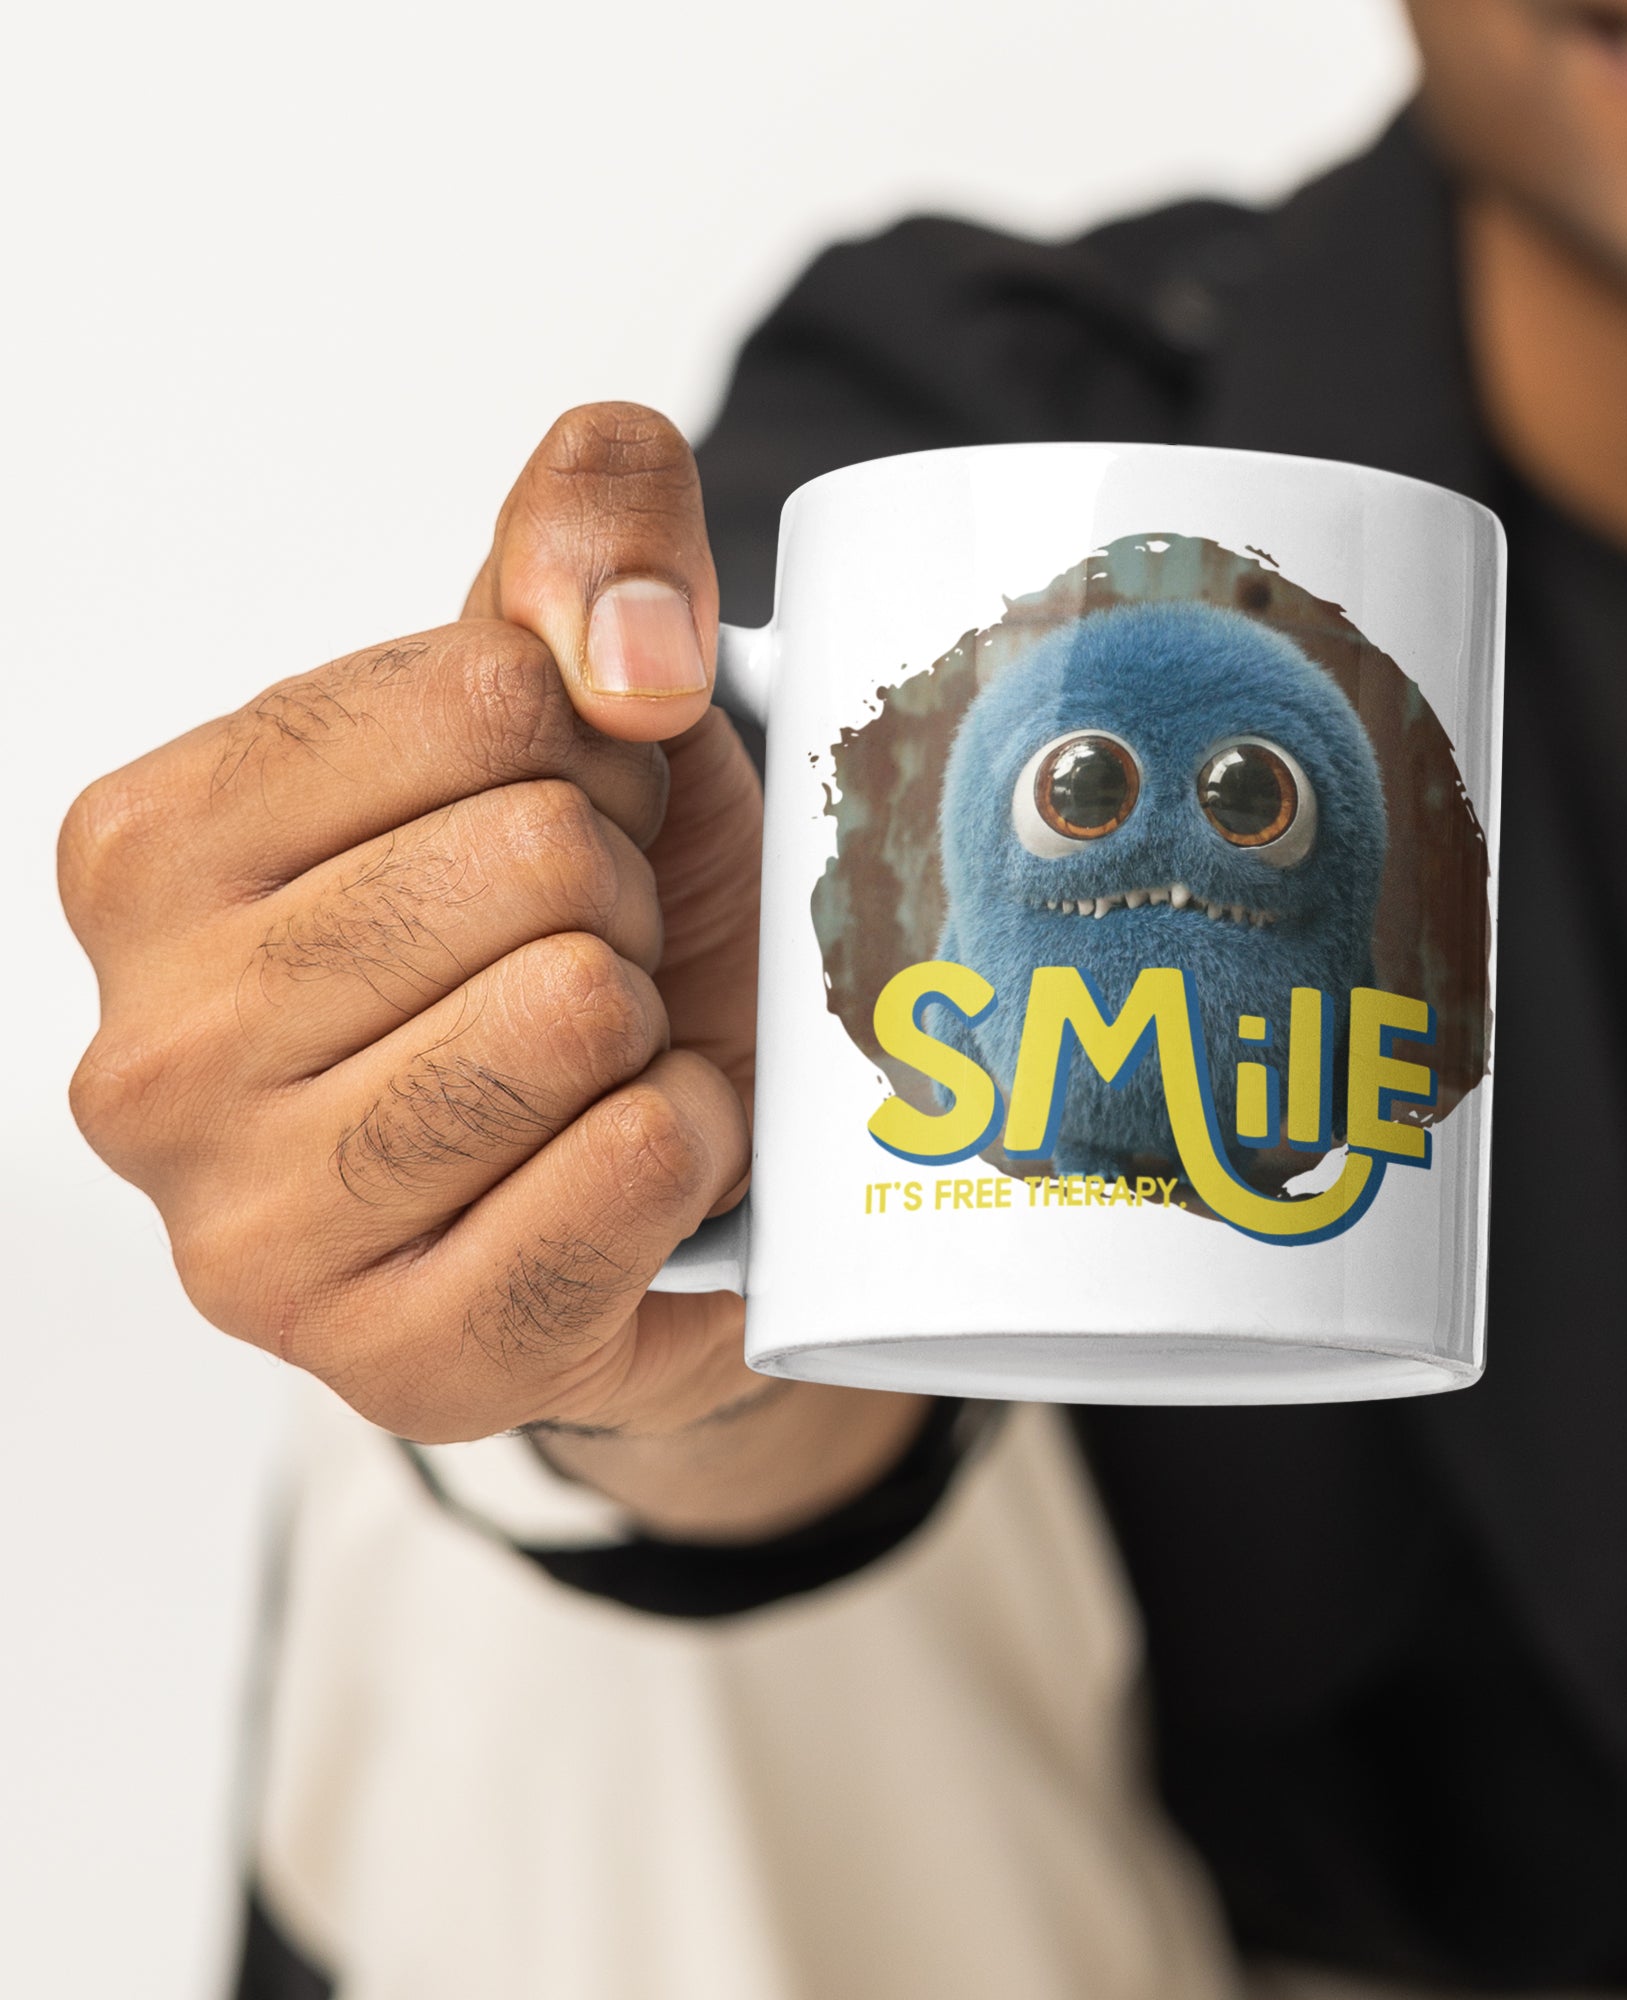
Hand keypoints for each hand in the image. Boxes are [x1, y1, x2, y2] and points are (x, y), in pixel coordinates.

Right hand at [60, 403, 923, 1537]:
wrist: (652, 1151)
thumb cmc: (588, 922)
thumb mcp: (582, 692)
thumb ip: (592, 536)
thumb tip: (626, 649)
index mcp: (148, 850)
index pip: (485, 697)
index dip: (595, 751)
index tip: (566, 825)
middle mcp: (149, 1051)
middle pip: (534, 860)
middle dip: (619, 894)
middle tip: (594, 958)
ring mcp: (251, 1232)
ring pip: (573, 1012)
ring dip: (648, 1020)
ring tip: (602, 1057)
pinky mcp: (394, 1361)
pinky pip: (628, 1170)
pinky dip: (688, 1142)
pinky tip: (639, 1157)